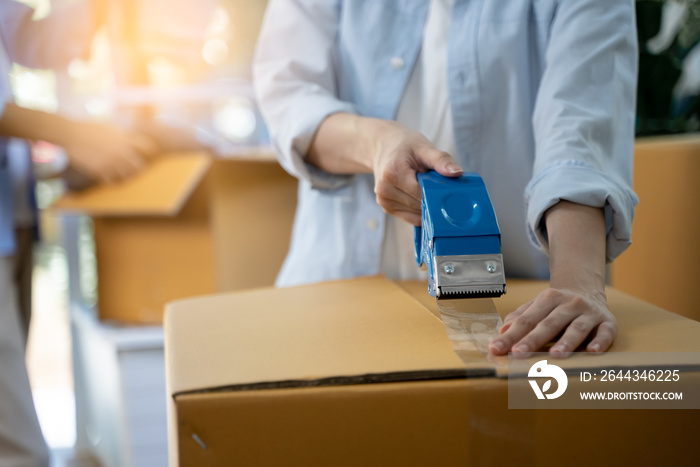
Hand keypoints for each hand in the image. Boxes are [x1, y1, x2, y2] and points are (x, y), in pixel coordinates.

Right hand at [63, 121, 157, 183]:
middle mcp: (120, 151)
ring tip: (122, 176)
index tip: (146, 154)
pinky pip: (112, 181)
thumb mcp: (109, 128)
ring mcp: (110, 162)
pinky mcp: (100, 170)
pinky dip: (112, 181)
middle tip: (134, 170)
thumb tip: (131, 138)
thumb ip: (122, 135)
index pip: (147, 147)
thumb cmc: (88, 129)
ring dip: (126, 177)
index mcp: (124, 138)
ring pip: (127, 176)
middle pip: (139, 166)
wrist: (70, 134)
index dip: (148, 151)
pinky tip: (109, 178)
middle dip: (138, 168)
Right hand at [368, 120, 462, 224]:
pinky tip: (420, 196)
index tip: (448, 189)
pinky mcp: (387, 207)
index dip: (437, 193)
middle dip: (433, 199)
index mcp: (392, 173)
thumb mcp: (424, 148)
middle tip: (438, 186)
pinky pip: (411, 217)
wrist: (383, 147)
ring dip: (426, 205)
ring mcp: (384, 200)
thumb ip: (441, 160)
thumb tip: (457, 173)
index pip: (421, 194)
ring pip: (416, 214)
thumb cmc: (405, 147)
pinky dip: (420, 210)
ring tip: (425, 188)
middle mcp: (385, 189)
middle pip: (419, 205)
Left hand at [489, 287, 615, 357]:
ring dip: (567, 341)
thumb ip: (521, 318)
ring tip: (556, 355)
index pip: (527, 319)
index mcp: (548, 298)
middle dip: (533, 339)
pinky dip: (601, 341)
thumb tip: (503, 330)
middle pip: (549, 323)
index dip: (511, 335)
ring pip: (577, 327)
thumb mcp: (538, 306)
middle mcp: (569, 303)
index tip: (497, 348)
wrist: (587, 289)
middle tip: (519, 353)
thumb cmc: (557, 306)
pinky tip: (593, 351)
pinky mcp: (608, 321)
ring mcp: (589, 312)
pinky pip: (606, 332)